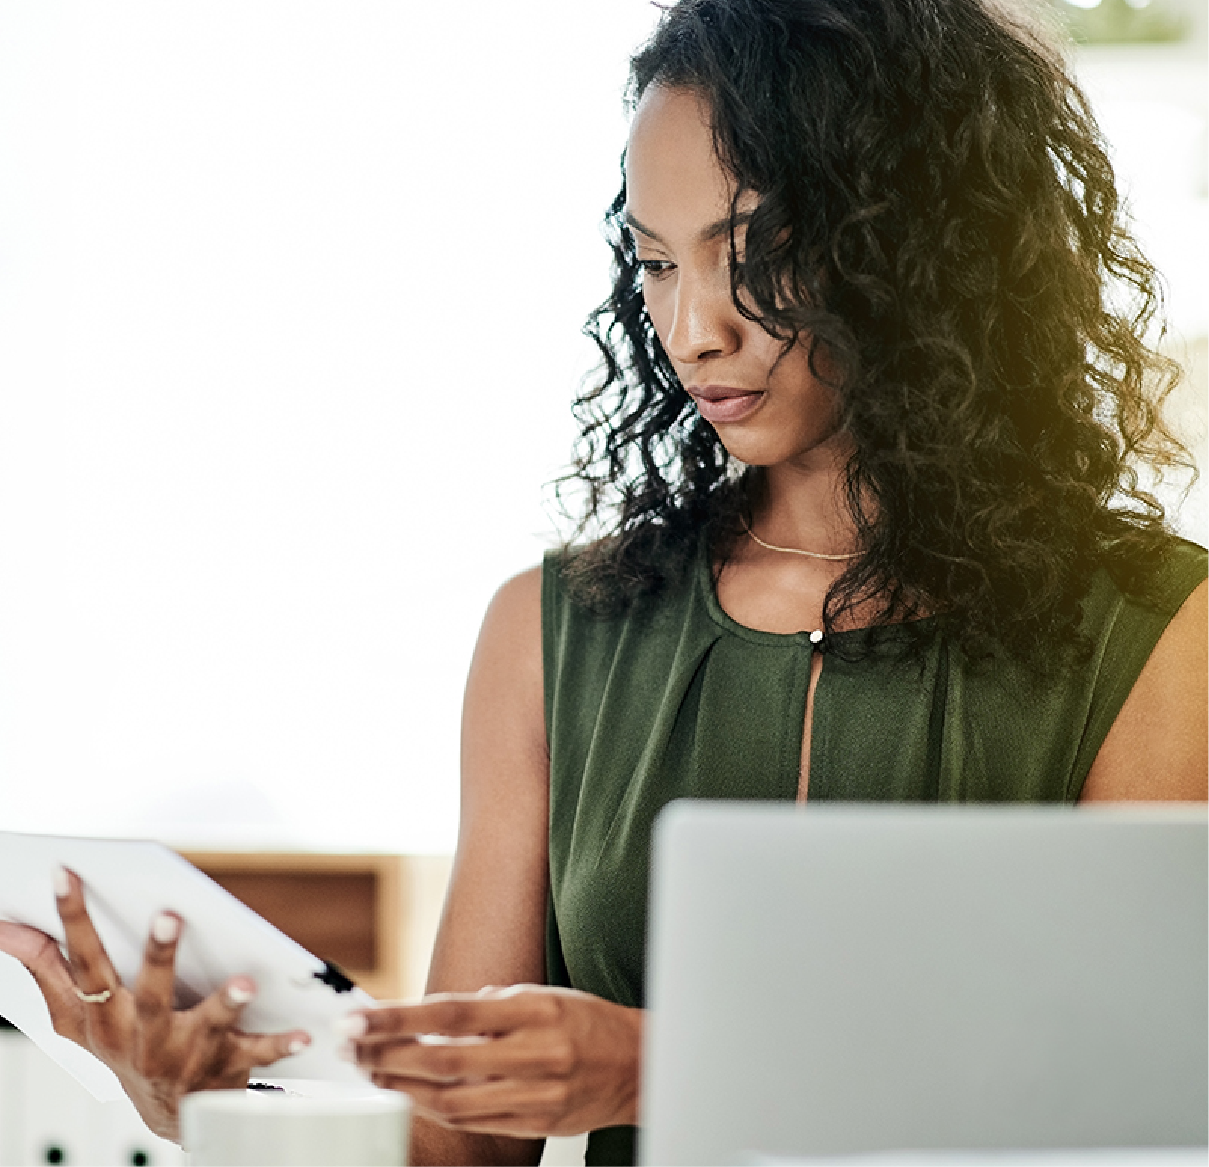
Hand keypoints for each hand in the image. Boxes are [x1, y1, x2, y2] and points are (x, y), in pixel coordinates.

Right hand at [0, 867, 309, 1141]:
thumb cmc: (123, 1047)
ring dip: (226, 1002)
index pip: (83, 961)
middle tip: (169, 915)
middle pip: (149, 991)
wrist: (170, 1112)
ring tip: (246, 981)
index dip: (73, 917)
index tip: (67, 873)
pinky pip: (260, 1053)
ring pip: (208, 1022)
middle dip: (158, 956)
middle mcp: (144, 1035)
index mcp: (104, 1016)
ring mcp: (188, 1051)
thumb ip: (44, 966)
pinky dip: (284, 1042)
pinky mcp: (228, 1064)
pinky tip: (307, 1028)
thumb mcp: (75, 1016)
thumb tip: (2, 925)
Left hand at [340, 985, 642, 1137]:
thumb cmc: (586, 1021)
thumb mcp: (542, 994)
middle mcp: (535, 1053)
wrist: (636, 1065)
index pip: (451, 1015)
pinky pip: (471, 1121)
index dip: (398, 1017)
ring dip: (401, 1086)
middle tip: (349, 1045)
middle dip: (386, 1053)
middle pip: (443, 1061)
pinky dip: (433, 1108)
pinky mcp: (534, 1124)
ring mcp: (535, 1095)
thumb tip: (431, 1014)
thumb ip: (489, 1005)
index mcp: (535, 1010)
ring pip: (451, 1099)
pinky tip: (409, 1093)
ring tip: (368, 1069)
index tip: (358, 1016)